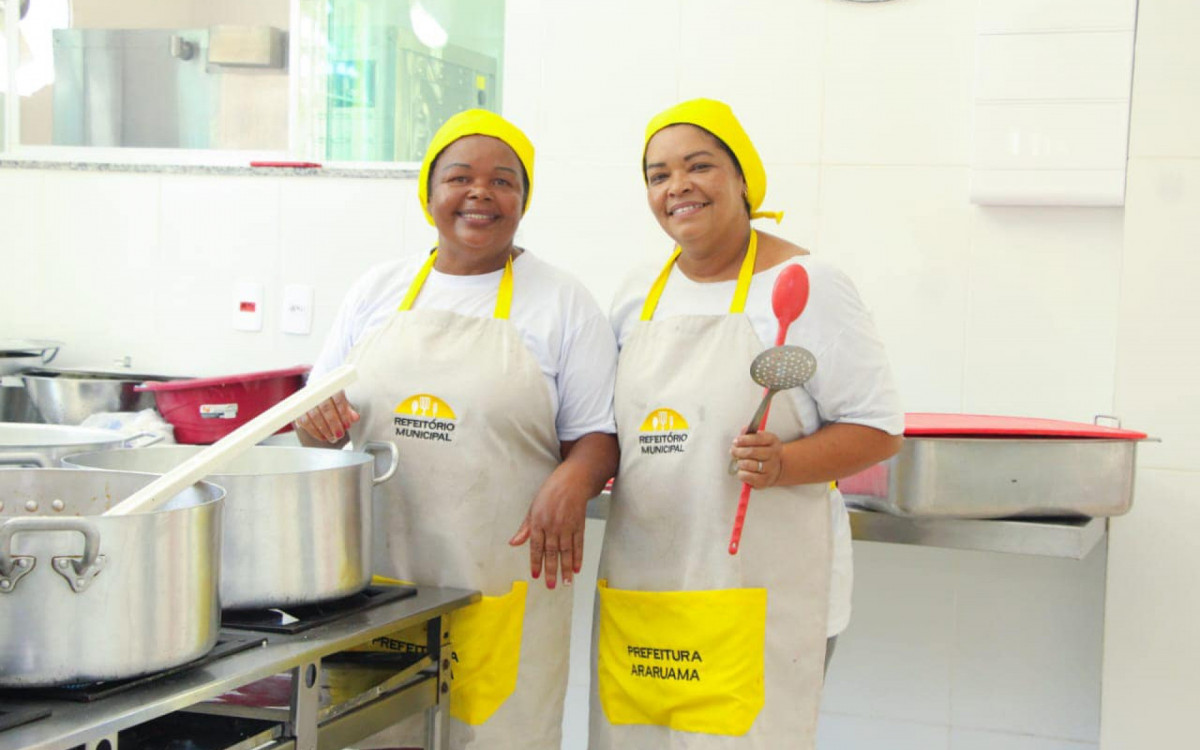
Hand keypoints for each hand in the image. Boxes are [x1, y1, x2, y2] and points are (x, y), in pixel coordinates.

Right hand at [293, 390, 358, 443]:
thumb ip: (348, 408)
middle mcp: (317, 392)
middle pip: (326, 408)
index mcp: (330, 386)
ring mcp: (306, 400)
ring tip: (332, 437)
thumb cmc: (329, 395)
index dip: (343, 413)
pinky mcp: (298, 408)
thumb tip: (355, 418)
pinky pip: (305, 422)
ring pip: (314, 416)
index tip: (347, 425)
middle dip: (334, 424)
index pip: (338, 399)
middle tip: (340, 434)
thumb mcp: (341, 399)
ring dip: (325, 429)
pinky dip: (314, 431)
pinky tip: (322, 436)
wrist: (315, 388)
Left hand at [508, 467, 587, 589]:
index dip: (536, 561)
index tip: (536, 575)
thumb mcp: (532, 509)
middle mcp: (553, 525)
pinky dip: (578, 557)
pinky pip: (578, 544)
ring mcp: (567, 526)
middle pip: (552, 552)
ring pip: (566, 551)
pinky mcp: (579, 525)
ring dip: (566, 568)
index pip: (536, 546)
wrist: (572, 482)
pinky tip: (577, 568)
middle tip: (551, 585)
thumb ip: (524, 529)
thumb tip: (513, 543)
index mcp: (538, 522)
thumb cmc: (550, 493)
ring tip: (566, 582)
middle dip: (551, 570)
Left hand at [731, 431, 783, 488]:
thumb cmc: (762, 452)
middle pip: (751, 451)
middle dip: (738, 451)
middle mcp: (774, 455)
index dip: (744, 439)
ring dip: (739, 462)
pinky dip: (741, 473)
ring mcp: (770, 469)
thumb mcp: (758, 440)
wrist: (774, 469)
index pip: (758, 438)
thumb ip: (749, 434)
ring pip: (747, 464)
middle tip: (733, 451)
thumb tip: (744, 429)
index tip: (736, 441)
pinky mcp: (765, 481)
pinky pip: (747, 476)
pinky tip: (743, 471)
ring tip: (739, 461)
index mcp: (773, 441)